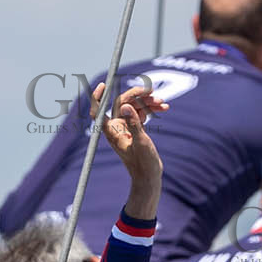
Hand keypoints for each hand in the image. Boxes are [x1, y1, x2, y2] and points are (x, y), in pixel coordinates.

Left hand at [95, 82, 166, 218]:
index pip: (98, 110)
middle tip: (151, 91)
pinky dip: (152, 109)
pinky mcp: (136, 129)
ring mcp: (126, 127)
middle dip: (137, 96)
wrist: (150, 177)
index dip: (98, 97)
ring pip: (134, 107)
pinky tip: (164, 108)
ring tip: (162, 103)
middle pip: (122, 103)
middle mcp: (117, 127)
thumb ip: (134, 123)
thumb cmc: (143, 164)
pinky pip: (142, 113)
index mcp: (111, 131)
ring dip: (148, 102)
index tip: (103, 84)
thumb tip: (126, 106)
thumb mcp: (141, 143)